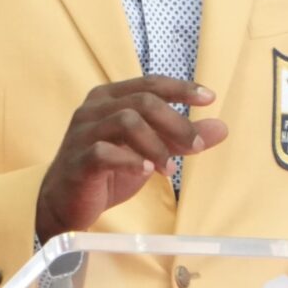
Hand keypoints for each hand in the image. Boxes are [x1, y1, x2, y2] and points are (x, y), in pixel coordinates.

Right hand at [35, 77, 229, 240]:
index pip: (150, 84)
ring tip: (169, 168)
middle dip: (176, 123)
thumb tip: (221, 128)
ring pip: (126, 121)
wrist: (66, 204)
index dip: (181, 89)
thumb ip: (180, 138)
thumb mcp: (150, 152)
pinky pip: (105, 152)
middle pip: (143, 102)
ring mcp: (83, 133)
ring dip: (156, 145)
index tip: (209, 98)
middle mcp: (94, 109)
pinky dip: (131, 161)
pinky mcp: (78, 160)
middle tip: (195, 147)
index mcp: (110, 98)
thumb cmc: (107, 172)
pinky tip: (146, 172)